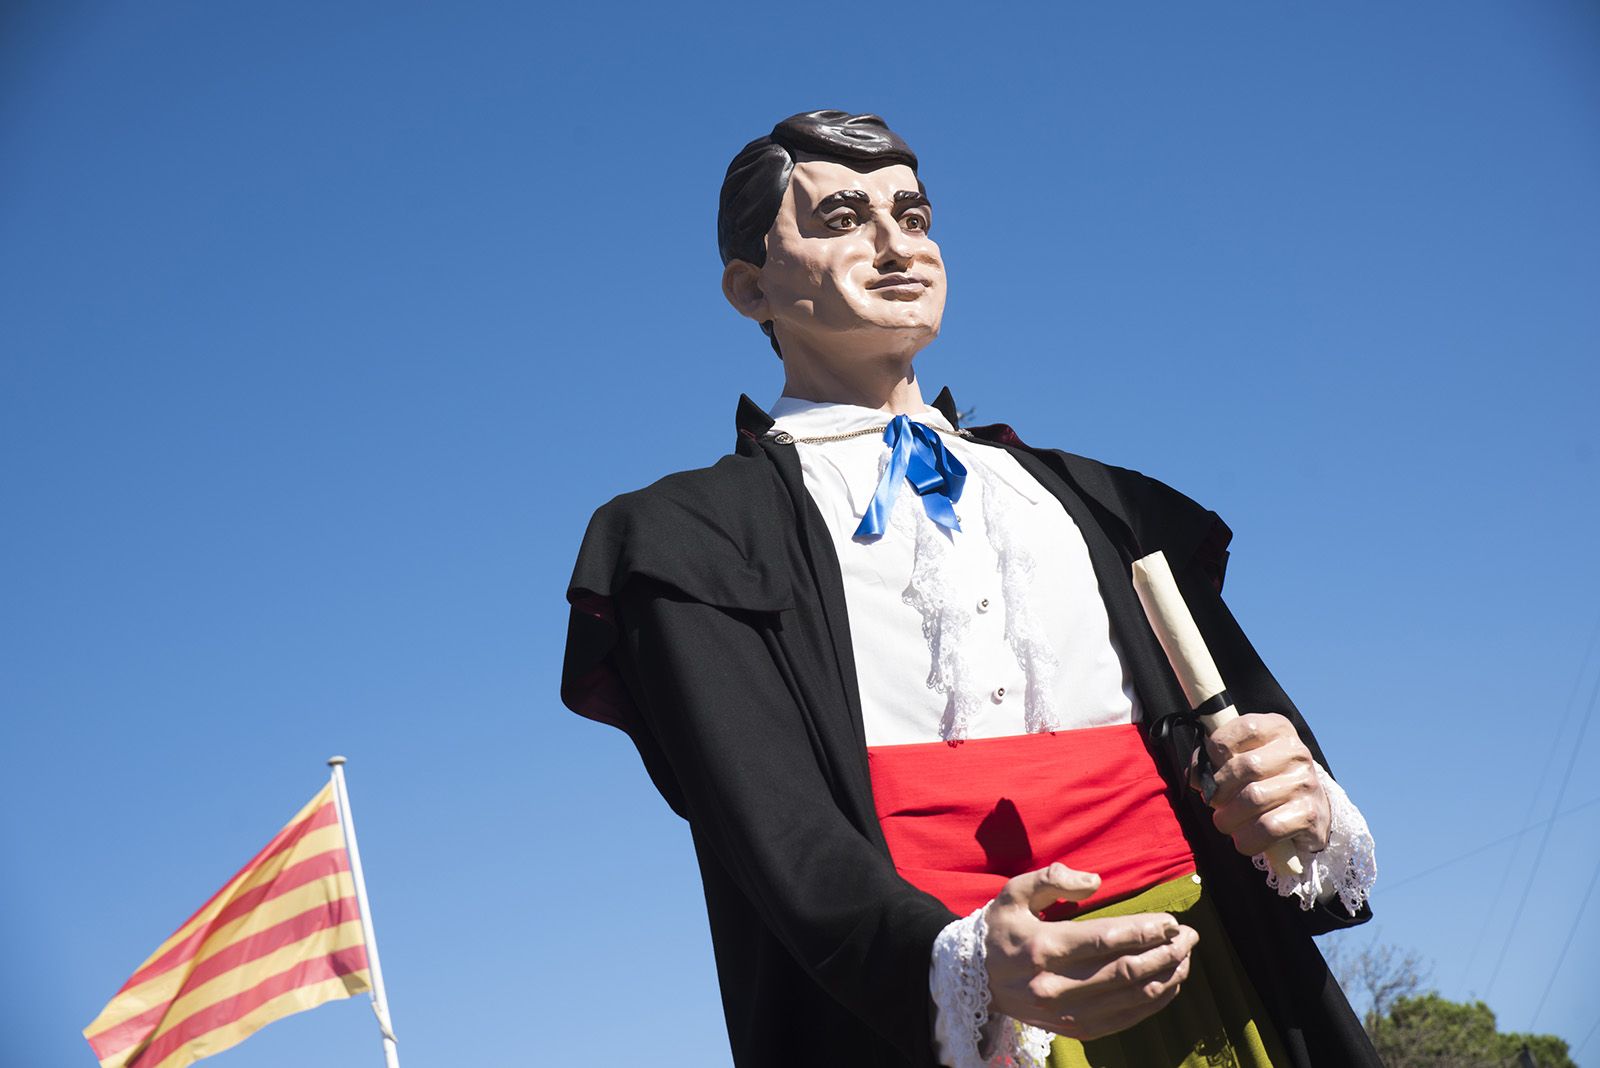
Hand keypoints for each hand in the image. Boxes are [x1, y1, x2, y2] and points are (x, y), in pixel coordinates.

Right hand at [983, 863, 1197, 1039]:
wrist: (974, 979)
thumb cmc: (1000, 929)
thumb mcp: (1014, 892)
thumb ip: (1052, 879)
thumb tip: (1095, 883)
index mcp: (1043, 946)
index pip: (1106, 940)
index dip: (1145, 931)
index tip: (1170, 921)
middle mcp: (1056, 984)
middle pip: (1126, 971)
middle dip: (1166, 953)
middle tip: (1189, 936)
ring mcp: (1066, 1012)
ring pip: (1130, 998)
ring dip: (1166, 978)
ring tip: (1186, 958)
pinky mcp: (1073, 1029)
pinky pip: (1124, 1019)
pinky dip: (1153, 1003)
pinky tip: (1169, 985)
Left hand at [1200, 712, 1329, 857]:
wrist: (1308, 810)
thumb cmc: (1264, 779)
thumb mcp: (1241, 757)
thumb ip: (1215, 758)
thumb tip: (1194, 775)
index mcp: (1277, 729)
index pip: (1246, 728)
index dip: (1218, 748)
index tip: (1210, 767)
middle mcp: (1296, 752)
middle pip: (1246, 766)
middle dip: (1220, 789)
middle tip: (1214, 801)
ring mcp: (1305, 783)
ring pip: (1254, 798)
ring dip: (1229, 817)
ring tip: (1224, 821)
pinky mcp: (1308, 814)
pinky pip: (1269, 827)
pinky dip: (1248, 837)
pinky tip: (1243, 838)